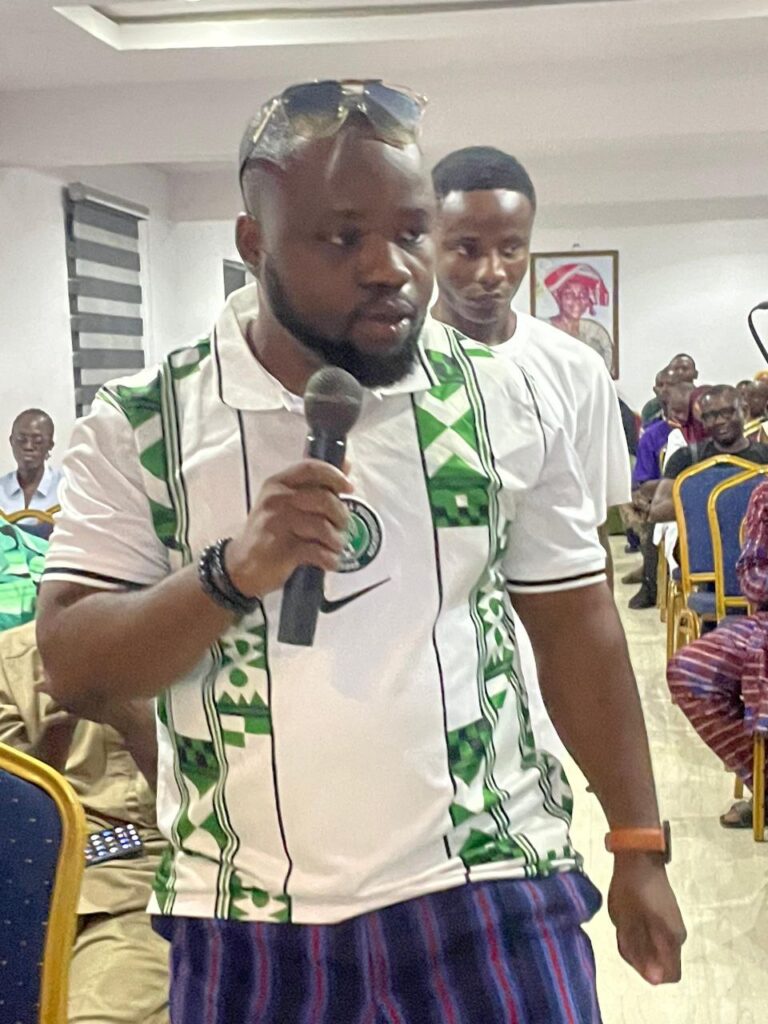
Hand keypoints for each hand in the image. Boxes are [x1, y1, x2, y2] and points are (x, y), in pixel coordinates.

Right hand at [225, 459, 352, 598]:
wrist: (240, 566)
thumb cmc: (268, 532)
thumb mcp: (284, 503)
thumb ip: (313, 485)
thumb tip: (346, 465)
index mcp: (277, 484)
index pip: (311, 468)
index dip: (335, 475)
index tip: (348, 487)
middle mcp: (276, 500)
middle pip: (324, 499)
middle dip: (341, 515)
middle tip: (343, 527)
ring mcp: (277, 524)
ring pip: (323, 527)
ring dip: (336, 540)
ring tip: (335, 547)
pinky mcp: (282, 549)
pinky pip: (317, 551)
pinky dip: (329, 559)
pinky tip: (329, 561)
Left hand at [607, 854, 686, 984]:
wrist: (639, 856)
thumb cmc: (631, 888)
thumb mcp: (625, 922)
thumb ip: (638, 952)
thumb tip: (654, 980)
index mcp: (671, 939)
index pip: (670, 975)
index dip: (649, 971)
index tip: (632, 951)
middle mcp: (678, 936)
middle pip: (661, 962)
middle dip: (640, 955)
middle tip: (624, 933)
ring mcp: (674, 924)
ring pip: (656, 947)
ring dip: (638, 942)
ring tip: (624, 921)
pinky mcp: (667, 915)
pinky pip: (655, 934)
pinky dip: (641, 931)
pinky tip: (628, 916)